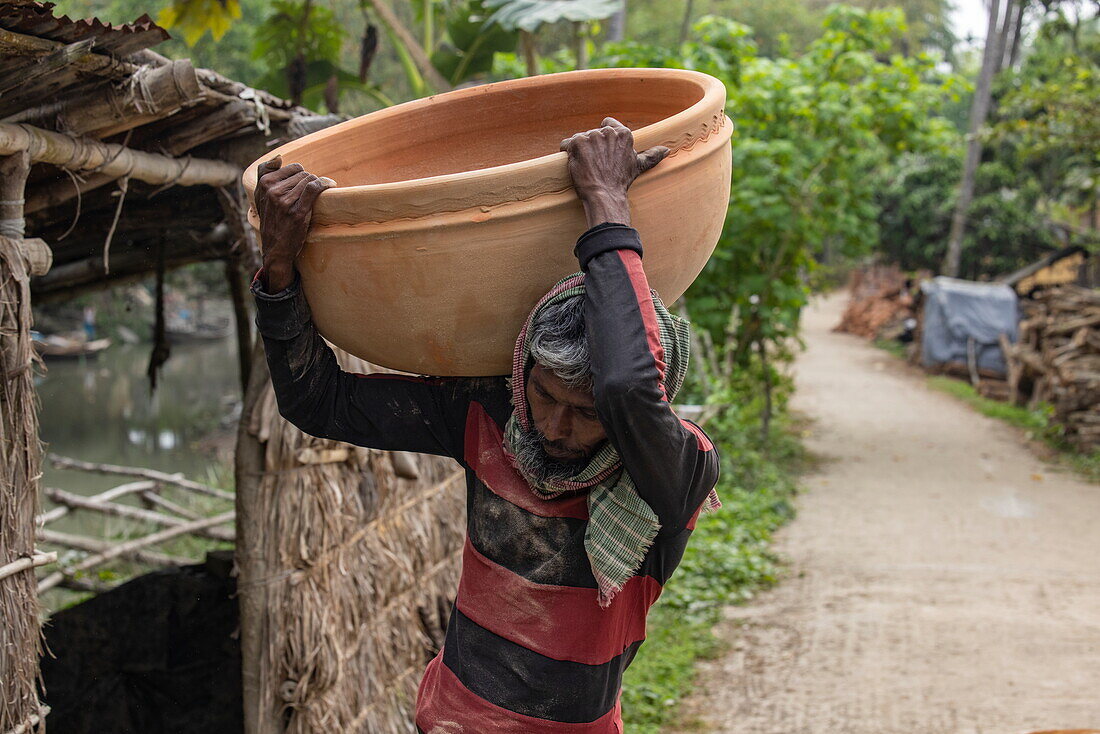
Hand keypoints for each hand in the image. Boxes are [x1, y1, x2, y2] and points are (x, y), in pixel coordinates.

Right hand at [254, 155, 335, 291]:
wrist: (276, 249)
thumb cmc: (272, 221)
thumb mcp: (260, 196)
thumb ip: (265, 174)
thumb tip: (278, 157)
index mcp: (264, 184)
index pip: (293, 167)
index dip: (302, 176)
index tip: (305, 186)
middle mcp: (272, 191)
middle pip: (303, 174)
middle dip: (310, 183)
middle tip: (310, 197)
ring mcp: (284, 201)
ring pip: (310, 180)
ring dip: (317, 187)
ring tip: (315, 199)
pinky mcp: (297, 211)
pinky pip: (314, 188)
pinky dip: (325, 183)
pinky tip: (331, 185)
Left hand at [560, 117, 668, 227]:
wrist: (605, 195)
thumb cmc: (620, 182)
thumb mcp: (638, 166)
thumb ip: (651, 155)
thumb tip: (666, 150)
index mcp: (623, 133)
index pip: (607, 124)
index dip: (603, 139)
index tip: (603, 154)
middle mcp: (608, 132)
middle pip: (592, 133)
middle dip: (591, 147)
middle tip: (596, 165)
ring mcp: (592, 136)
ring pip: (579, 140)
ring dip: (579, 152)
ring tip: (586, 167)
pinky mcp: (577, 143)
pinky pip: (566, 145)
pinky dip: (567, 154)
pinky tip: (575, 166)